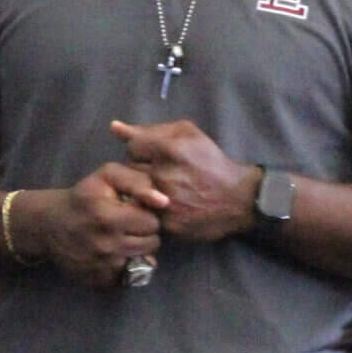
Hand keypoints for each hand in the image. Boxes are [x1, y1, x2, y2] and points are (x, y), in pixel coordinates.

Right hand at [27, 164, 166, 288]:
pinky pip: (128, 276)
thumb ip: (138, 181)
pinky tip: (113, 254)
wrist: (50, 225)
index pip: (152, 222)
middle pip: (152, 243)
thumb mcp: (107, 176)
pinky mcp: (98, 280)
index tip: (134, 212)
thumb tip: (163, 201)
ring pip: (143, 261)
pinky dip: (124, 266)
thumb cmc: (83, 197)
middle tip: (129, 226)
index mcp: (109, 216)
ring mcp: (102, 266)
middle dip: (144, 233)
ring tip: (122, 238)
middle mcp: (106, 244)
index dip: (146, 215)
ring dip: (137, 249)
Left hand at [112, 119, 257, 245]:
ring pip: (135, 196)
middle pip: (130, 172)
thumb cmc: (210, 161)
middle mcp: (163, 176)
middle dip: (141, 173)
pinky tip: (167, 208)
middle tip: (159, 176)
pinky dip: (152, 211)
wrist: (238, 199)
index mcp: (168, 150)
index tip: (154, 157)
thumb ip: (149, 130)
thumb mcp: (187, 134)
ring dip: (142, 193)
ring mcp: (164, 203)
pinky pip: (146, 215)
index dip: (142, 152)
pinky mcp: (168, 224)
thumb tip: (114, 128)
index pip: (132, 148)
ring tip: (160, 192)